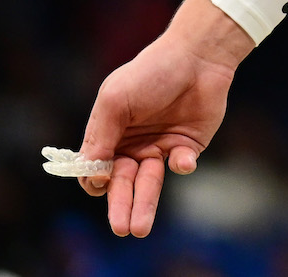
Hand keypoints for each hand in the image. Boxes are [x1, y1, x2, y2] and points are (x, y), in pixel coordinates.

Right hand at [76, 0, 252, 236]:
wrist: (198, 57)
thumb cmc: (151, 72)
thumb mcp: (116, 98)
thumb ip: (101, 135)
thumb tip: (89, 171)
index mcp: (109, 134)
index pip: (95, 170)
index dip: (95, 181)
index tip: (100, 184)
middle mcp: (132, 145)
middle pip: (122, 184)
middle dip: (121, 207)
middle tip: (122, 229)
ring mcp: (159, 147)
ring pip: (148, 184)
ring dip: (145, 204)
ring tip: (140, 229)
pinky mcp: (186, 147)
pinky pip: (180, 165)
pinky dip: (180, 165)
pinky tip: (180, 159)